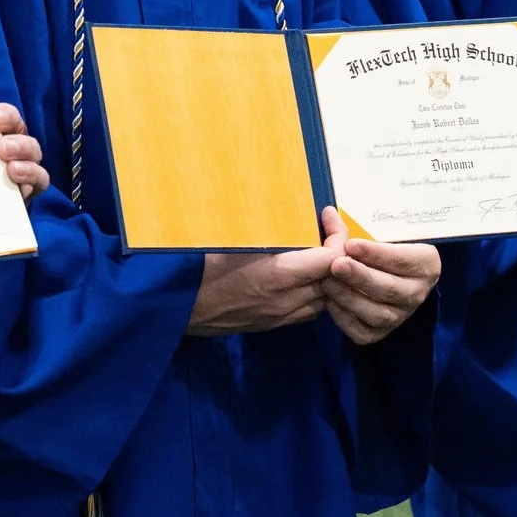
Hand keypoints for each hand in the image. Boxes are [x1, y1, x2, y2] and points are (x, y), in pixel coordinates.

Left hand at [0, 104, 47, 200]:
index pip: (5, 116)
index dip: (4, 114)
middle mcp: (10, 144)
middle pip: (20, 133)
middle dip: (13, 137)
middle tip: (1, 147)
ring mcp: (23, 165)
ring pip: (33, 153)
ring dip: (24, 157)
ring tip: (11, 168)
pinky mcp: (29, 188)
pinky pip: (39, 179)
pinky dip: (31, 176)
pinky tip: (18, 181)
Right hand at [188, 214, 339, 335]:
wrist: (177, 307)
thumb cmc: (199, 268)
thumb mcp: (230, 237)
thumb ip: (260, 224)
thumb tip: (269, 191)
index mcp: (277, 275)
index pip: (330, 259)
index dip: (337, 235)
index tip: (326, 215)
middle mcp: (286, 299)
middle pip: (334, 280)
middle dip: (338, 254)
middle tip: (327, 230)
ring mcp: (280, 315)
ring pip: (325, 299)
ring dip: (328, 277)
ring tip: (318, 252)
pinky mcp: (272, 324)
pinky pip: (308, 311)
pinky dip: (314, 293)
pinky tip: (302, 276)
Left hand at [319, 208, 439, 344]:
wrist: (389, 271)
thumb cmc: (385, 246)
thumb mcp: (378, 233)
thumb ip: (353, 227)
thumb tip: (328, 214)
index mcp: (425, 264)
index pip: (401, 260)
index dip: (375, 253)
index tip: (350, 244)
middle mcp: (417, 293)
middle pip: (389, 289)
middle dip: (359, 277)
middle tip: (336, 264)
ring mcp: (401, 316)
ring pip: (378, 314)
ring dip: (349, 298)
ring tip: (327, 282)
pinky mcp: (383, 333)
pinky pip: (364, 332)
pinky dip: (346, 319)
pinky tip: (330, 302)